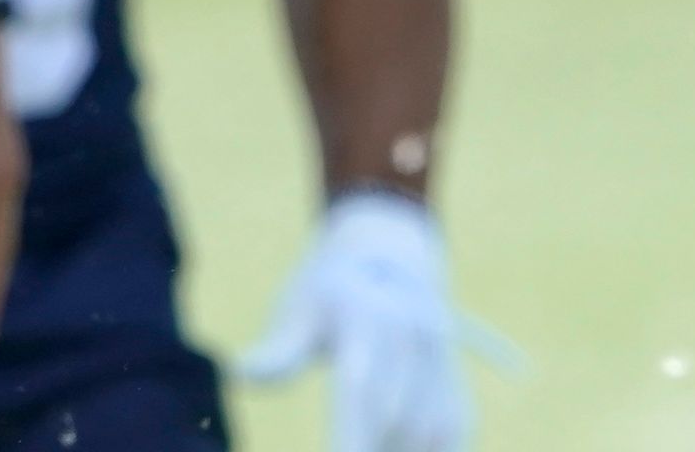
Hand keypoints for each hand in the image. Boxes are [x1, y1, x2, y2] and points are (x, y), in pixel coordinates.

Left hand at [239, 191, 504, 451]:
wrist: (390, 261)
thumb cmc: (329, 292)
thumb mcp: (300, 309)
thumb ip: (279, 350)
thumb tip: (237, 374)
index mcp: (368, 318)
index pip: (360, 390)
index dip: (349, 439)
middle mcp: (414, 339)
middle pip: (394, 419)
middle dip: (368, 450)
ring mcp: (443, 365)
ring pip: (427, 433)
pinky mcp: (457, 390)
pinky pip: (449, 437)